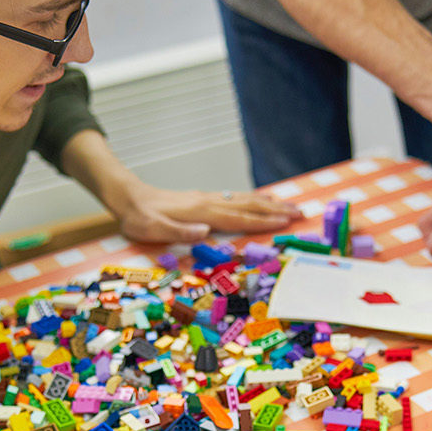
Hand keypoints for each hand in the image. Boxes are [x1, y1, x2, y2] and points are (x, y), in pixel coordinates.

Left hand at [114, 183, 298, 243]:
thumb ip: (180, 231)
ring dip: (269, 203)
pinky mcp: (204, 199)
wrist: (129, 197)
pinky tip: (260, 200)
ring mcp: (208, 198)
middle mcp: (209, 202)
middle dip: (276, 209)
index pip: (240, 218)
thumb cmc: (140, 218)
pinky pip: (236, 198)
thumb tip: (205, 232)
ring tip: (290, 205)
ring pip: (245, 199)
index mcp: (202, 212)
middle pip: (250, 205)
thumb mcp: (154, 229)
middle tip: (301, 212)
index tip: (286, 222)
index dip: (264, 221)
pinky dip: (254, 198)